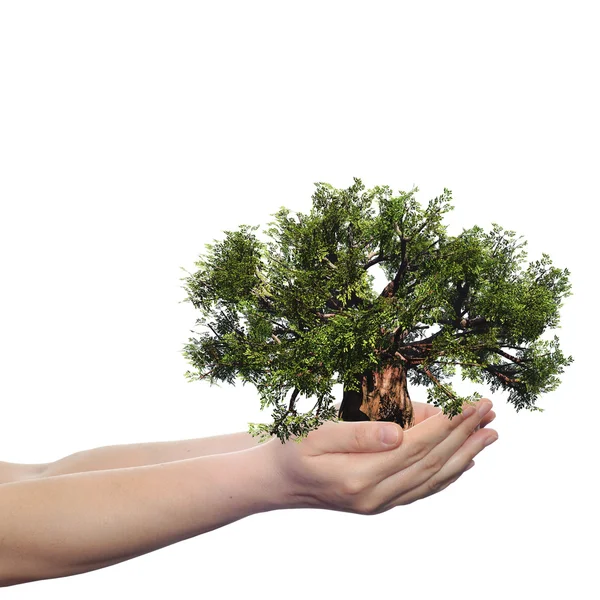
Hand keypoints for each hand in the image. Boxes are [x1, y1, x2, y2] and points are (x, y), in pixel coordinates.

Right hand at [264, 398, 497, 514]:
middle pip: (432, 462)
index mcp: (360, 476)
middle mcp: (376, 497)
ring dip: (466, 454)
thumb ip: (358, 434)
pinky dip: (448, 475)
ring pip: (433, 478)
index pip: (417, 446)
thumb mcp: (316, 433)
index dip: (447, 424)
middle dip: (465, 434)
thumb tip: (400, 432)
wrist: (278, 482)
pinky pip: (423, 489)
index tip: (469, 403)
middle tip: (489, 410)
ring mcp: (380, 504)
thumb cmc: (292, 448)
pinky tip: (465, 463)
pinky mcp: (381, 503)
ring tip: (490, 433)